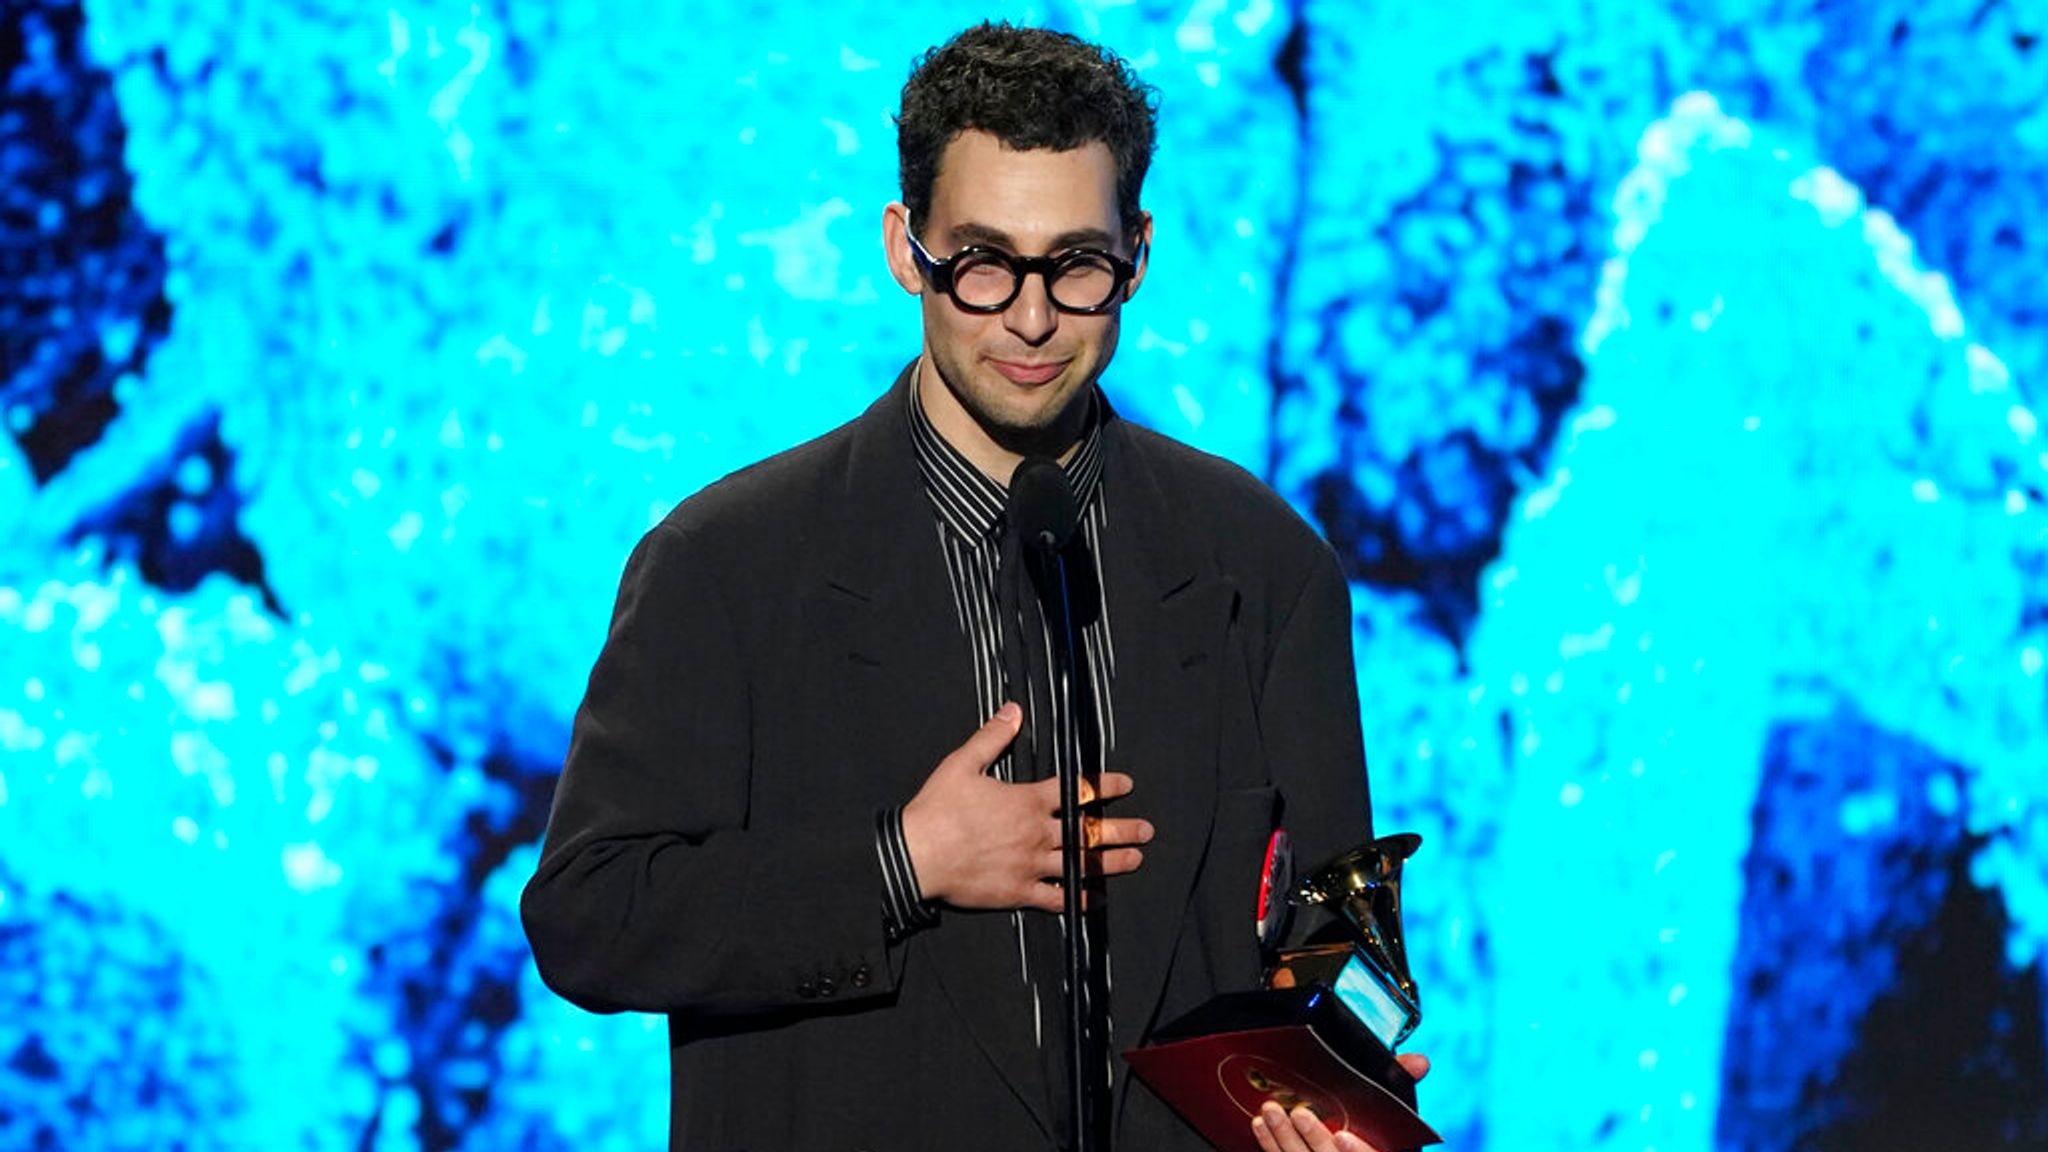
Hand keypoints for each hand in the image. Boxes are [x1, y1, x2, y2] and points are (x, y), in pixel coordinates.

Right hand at [900, 702, 1152, 911]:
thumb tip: (1014, 711)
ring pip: (1080, 864)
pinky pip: (1057, 898)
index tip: (1125, 784)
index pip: (1076, 790)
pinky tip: (1095, 899)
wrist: (917, 855)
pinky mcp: (1018, 892)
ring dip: (1111, 862)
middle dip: (1122, 829)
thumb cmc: (937, 809)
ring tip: (1135, 859)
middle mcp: (1036, 833)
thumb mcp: (962, 763)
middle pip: (1088, 831)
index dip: (1104, 785)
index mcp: (1027, 801)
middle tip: (1147, 830)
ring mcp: (1030, 865)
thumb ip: (992, 737)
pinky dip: (1078, 898)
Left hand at [1250, 1054, 1430, 1151]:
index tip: (1342, 1137)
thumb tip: (1420, 1061)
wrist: (1333, 1137)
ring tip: (1270, 1112)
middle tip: (1299, 1113)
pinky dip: (1270, 1145)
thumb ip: (1400, 1078)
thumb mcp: (1387, 1103)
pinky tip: (1260, 1126)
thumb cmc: (1368, 1122)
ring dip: (1283, 1139)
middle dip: (1314, 1139)